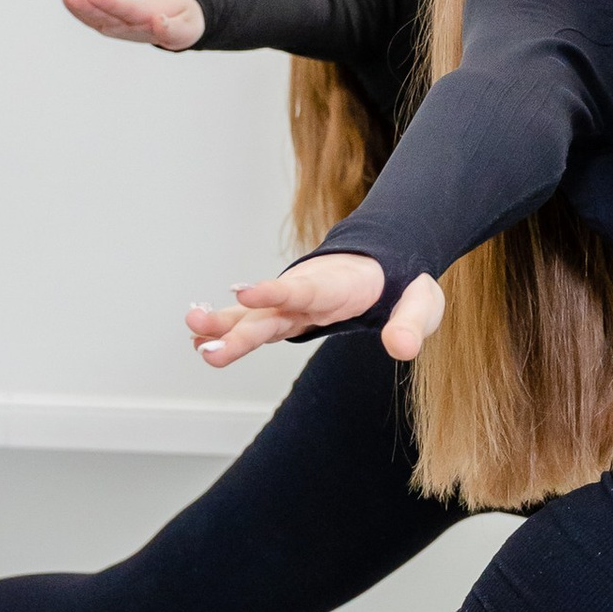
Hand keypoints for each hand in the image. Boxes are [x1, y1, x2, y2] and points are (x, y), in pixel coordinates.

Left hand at [61, 0, 204, 51]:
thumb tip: (158, 22)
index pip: (128, 12)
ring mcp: (122, 30)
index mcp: (150, 25)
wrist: (181, 29)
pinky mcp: (116, 26)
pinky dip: (80, 10)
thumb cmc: (184, 23)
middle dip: (88, 8)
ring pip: (97, 21)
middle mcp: (131, 29)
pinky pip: (95, 20)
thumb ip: (173, 28)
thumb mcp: (186, 27)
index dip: (110, 4)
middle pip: (107, 19)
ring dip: (79, 9)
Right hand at [186, 256, 445, 367]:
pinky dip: (228, 327)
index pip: (305, 290)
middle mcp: (308, 292)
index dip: (275, 293)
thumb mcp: (421, 303)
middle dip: (237, 327)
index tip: (243, 294)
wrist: (389, 263)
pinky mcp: (288, 314)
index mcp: (340, 285)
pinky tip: (198, 338)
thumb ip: (410, 324)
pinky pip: (255, 322)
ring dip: (223, 325)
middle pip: (270, 312)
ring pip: (254, 317)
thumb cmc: (404, 285)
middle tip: (204, 340)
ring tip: (191, 334)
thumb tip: (401, 348)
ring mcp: (294, 302)